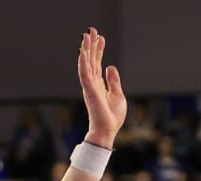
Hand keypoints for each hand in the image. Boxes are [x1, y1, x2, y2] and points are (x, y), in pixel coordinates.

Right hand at [77, 28, 125, 146]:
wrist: (108, 130)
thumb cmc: (112, 117)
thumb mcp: (117, 95)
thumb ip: (113, 81)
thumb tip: (110, 67)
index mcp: (99, 84)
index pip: (97, 63)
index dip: (99, 50)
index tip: (101, 38)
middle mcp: (92, 83)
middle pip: (91, 60)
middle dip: (91, 45)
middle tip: (92, 30)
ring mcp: (89, 86)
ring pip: (86, 63)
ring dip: (86, 49)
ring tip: (86, 35)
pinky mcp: (89, 90)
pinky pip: (84, 74)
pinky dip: (83, 62)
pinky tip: (83, 52)